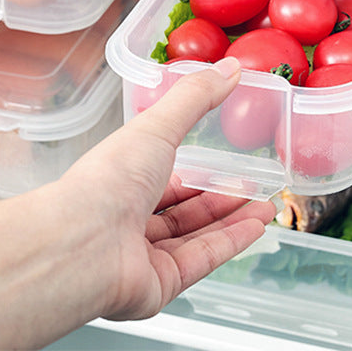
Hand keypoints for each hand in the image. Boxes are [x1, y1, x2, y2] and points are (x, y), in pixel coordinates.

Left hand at [60, 57, 276, 321]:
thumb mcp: (157, 125)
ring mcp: (143, 253)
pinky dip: (230, 243)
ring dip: (232, 219)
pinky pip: (201, 259)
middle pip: (181, 208)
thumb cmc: (108, 180)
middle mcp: (128, 217)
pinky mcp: (159, 283)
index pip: (162, 175)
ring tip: (268, 206)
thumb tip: (230, 68)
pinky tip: (257, 228)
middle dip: (220, 198)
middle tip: (255, 187)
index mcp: (121, 177)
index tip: (229, 162)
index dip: (196, 169)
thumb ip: (195, 98)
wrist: (84, 243)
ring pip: (195, 234)